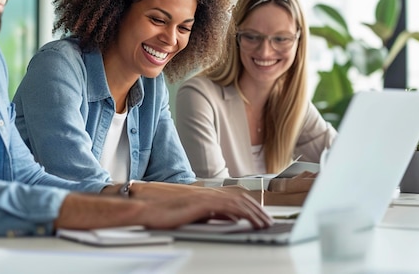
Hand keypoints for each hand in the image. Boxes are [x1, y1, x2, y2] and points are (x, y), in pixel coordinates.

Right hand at [137, 187, 273, 229]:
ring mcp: (206, 197)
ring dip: (253, 213)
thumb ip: (211, 215)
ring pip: (237, 203)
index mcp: (208, 196)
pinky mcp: (202, 204)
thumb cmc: (167, 214)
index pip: (236, 199)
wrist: (149, 210)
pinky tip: (249, 221)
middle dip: (257, 211)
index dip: (251, 207)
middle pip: (241, 199)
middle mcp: (209, 194)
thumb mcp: (194, 215)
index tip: (262, 217)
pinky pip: (227, 207)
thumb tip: (227, 220)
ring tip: (264, 224)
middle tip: (269, 222)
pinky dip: (241, 213)